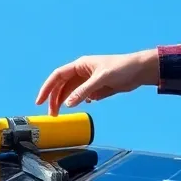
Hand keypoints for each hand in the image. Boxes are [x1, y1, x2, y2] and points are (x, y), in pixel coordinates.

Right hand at [36, 49, 158, 115]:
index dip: (47, 88)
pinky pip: (84, 95)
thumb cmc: (122, 68)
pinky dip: (80, 101)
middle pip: (63, 86)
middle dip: (55, 99)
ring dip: (66, 102)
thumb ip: (84, 91)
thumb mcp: (101, 79)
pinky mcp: (98, 88)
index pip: (58, 76)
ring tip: (60, 115)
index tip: (40, 101)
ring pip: (72, 92)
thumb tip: (68, 104)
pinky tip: (81, 106)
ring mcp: (90, 80)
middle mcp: (83, 72)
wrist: (140, 71)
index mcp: (80, 65)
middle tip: (52, 114)